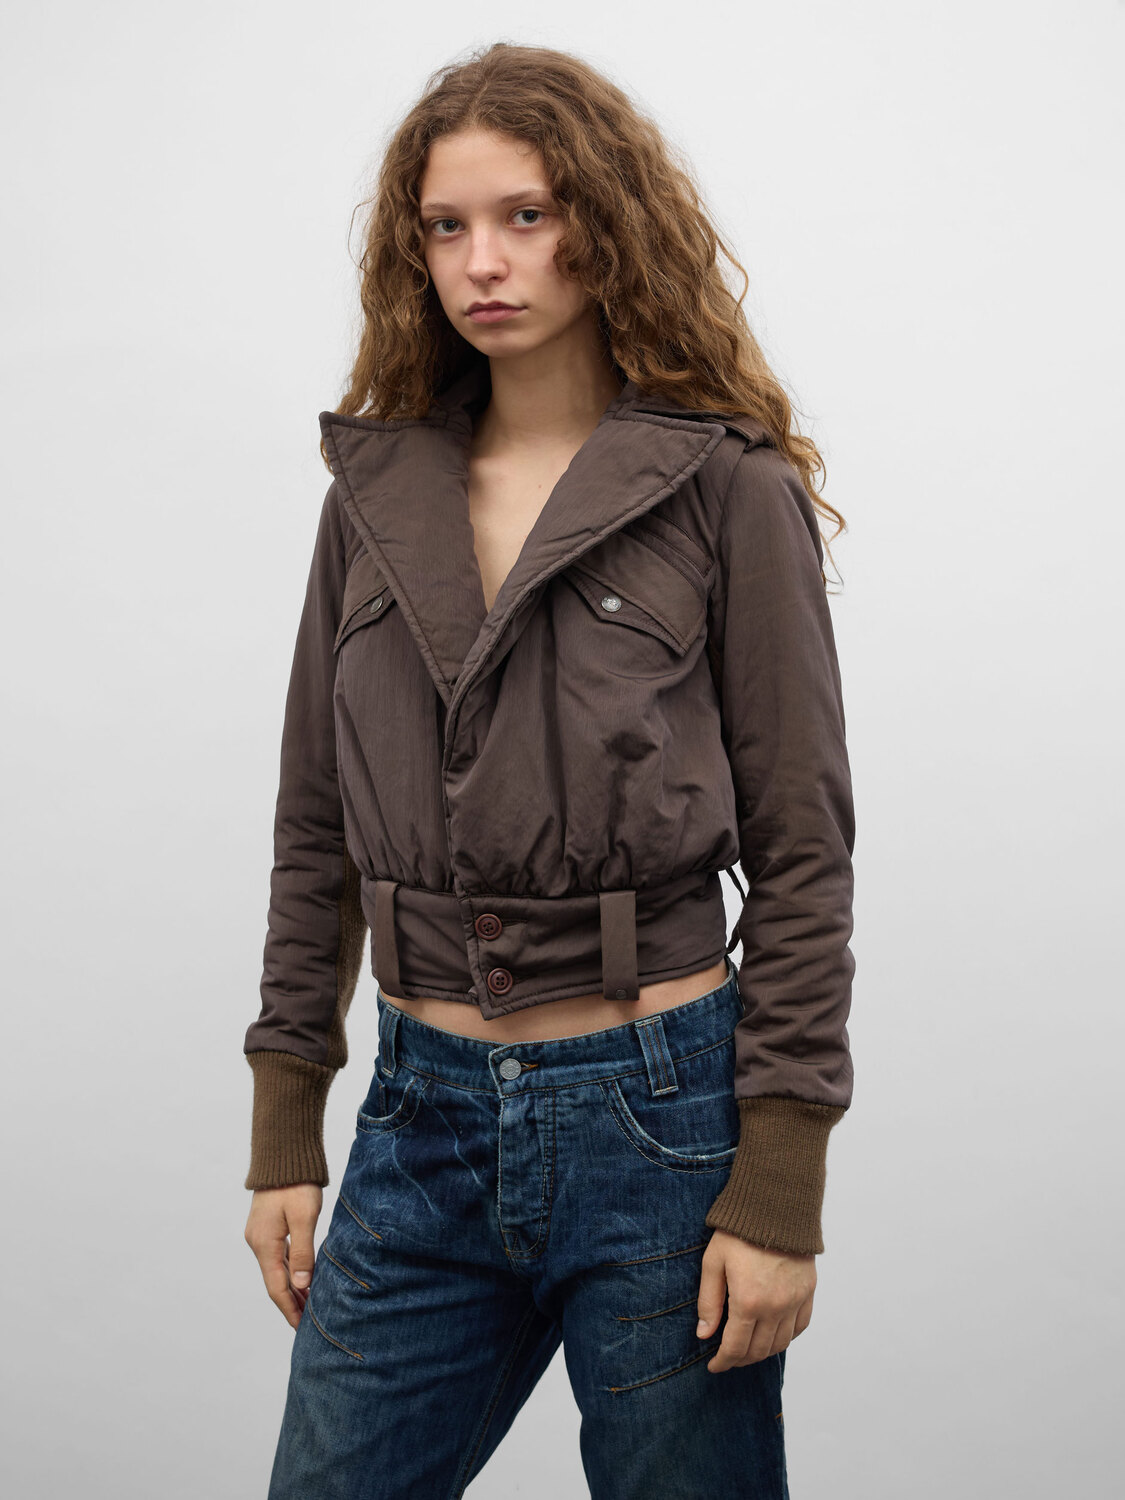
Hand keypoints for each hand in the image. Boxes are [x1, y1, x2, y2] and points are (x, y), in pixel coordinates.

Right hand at [244, 1183, 322, 1328]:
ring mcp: (261, 1235)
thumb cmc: (296, 1183)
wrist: (284, 1154)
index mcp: (264, 1244)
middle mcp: (258, 1243)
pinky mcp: (268, 1227)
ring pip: (277, 1270)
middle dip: (291, 1304)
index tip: (301, 1328)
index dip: (289, 1309)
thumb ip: (303, 1253)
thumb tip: (300, 1286)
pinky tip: (303, 1278)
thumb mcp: (304, 1217)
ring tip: (309, 1306)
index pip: (277, 1287)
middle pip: (275, 1282)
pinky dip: (291, 1271)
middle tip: (308, 1324)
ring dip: (292, 1288)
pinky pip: (280, 1257)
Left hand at [697, 1228, 815, 1371]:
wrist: (775, 1206)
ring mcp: (795, 1301)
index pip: (735, 1347)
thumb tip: (704, 1335)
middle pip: (758, 1350)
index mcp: (748, 1302)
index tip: (713, 1366)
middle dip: (740, 1359)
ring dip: (762, 1352)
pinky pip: (800, 1327)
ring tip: (747, 1348)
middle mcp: (775, 1308)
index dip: (722, 1362)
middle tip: (728, 1357)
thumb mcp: (713, 1262)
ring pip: (780, 1344)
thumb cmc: (739, 1231)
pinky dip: (786, 1338)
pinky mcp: (808, 1292)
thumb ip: (709, 1301)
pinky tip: (774, 1335)